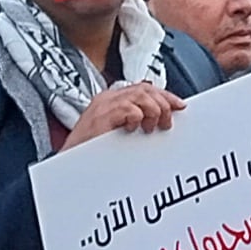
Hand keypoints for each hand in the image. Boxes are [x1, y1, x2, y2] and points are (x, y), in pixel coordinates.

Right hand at [64, 80, 182, 145]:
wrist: (70, 162)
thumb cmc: (93, 150)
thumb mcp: (117, 129)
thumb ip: (134, 119)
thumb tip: (160, 117)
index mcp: (112, 98)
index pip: (144, 87)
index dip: (165, 95)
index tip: (180, 105)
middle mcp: (108, 98)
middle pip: (145, 88)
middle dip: (163, 103)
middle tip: (167, 122)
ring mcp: (103, 105)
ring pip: (140, 96)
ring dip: (153, 111)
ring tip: (152, 127)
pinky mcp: (101, 116)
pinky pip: (129, 109)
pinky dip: (137, 118)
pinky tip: (134, 129)